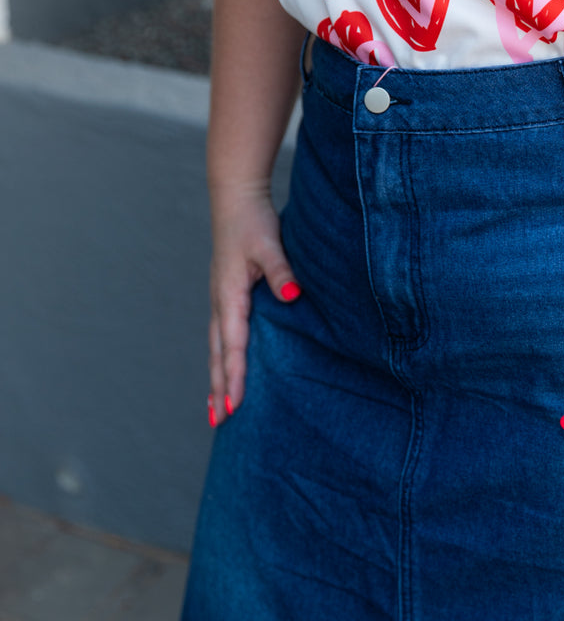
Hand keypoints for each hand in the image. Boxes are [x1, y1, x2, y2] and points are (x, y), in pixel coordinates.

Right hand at [208, 186, 299, 425]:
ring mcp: (220, 299)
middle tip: (220, 422)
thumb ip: (282, 271)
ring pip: (217, 347)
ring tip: (216, 410)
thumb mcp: (270, 244)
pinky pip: (222, 335)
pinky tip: (224, 371)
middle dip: (220, 387)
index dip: (234, 376)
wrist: (235, 198)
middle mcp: (220, 302)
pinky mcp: (226, 295)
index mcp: (229, 295)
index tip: (235, 405)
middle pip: (218, 353)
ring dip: (216, 378)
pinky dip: (221, 358)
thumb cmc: (253, 221)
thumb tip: (291, 296)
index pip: (233, 344)